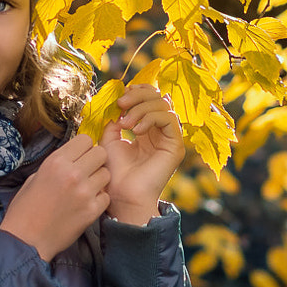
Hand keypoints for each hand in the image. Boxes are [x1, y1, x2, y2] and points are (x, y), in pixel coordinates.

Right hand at [0, 134, 110, 260]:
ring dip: (99, 180)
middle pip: (101, 153)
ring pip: (107, 174)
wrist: (26, 240)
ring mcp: (84, 192)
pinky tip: (86, 204)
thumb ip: (58, 164)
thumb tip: (75, 156)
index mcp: (56, 162)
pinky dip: (99, 199)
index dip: (84, 147)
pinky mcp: (92, 210)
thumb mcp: (36, 177)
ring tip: (86, 189)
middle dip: (95, 160)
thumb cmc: (26, 209)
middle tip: (87, 171)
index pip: (86, 139)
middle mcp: (73, 173)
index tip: (81, 155)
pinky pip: (106, 196)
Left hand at [103, 84, 183, 225]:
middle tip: (121, 105)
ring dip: (141, 109)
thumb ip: (115, 120)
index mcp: (147, 129)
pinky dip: (150, 118)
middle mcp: (161, 131)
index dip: (138, 92)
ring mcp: (170, 138)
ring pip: (164, 105)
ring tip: (125, 124)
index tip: (120, 98)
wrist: (122, 195)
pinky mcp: (176, 145)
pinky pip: (169, 119)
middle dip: (138, 96)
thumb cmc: (114, 172)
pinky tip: (136, 131)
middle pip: (158, 97)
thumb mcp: (110, 139)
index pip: (151, 98)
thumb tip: (119, 103)